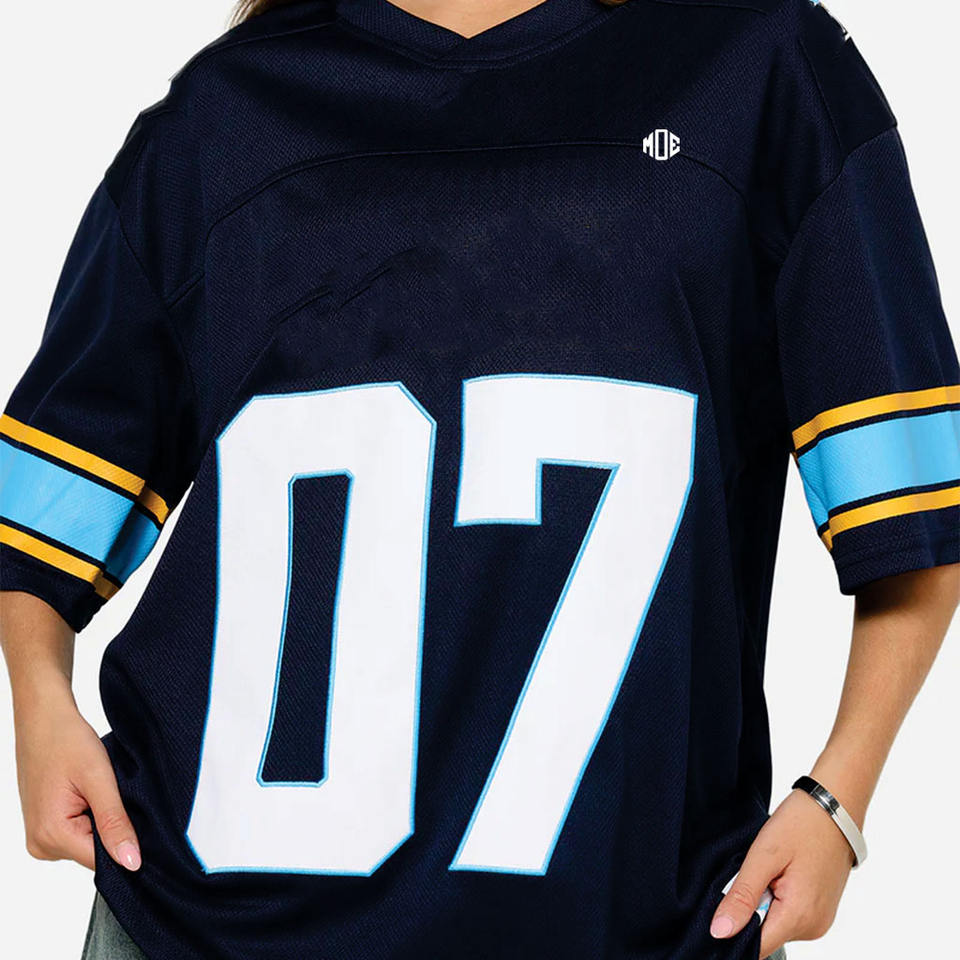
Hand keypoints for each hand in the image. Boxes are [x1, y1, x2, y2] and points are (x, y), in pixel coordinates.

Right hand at [14, 680, 140, 872]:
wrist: (43, 719)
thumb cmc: (66, 741)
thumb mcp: (99, 780)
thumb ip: (115, 823)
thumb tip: (131, 862)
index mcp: (50, 835)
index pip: (101, 862)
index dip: (126, 845)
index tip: (140, 820)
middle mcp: (40, 844)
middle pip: (94, 853)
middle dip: (113, 828)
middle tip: (117, 795)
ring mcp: (40, 837)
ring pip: (88, 842)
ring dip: (102, 820)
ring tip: (101, 791)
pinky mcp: (45, 826)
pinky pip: (78, 832)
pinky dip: (92, 815)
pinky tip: (92, 793)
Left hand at [710, 789, 854, 957]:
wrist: (835, 808)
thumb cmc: (801, 825)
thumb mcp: (764, 856)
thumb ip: (742, 897)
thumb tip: (720, 932)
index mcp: (799, 917)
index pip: (757, 948)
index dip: (734, 931)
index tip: (728, 903)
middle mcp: (813, 927)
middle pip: (764, 934)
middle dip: (749, 910)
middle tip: (753, 874)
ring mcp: (819, 920)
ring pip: (774, 923)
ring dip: (762, 902)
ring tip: (769, 870)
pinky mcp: (820, 911)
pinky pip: (788, 914)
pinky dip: (776, 898)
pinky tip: (778, 873)